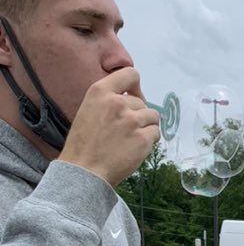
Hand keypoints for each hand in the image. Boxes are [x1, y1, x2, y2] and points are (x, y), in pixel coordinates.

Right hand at [59, 68, 159, 185]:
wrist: (84, 171)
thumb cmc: (84, 145)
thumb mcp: (88, 110)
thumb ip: (108, 100)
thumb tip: (133, 98)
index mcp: (99, 91)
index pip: (130, 74)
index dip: (136, 86)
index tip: (134, 96)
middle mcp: (117, 102)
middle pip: (142, 102)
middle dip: (138, 115)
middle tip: (126, 131)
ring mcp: (131, 120)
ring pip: (153, 116)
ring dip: (146, 127)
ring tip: (131, 139)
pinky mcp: (142, 138)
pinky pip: (156, 133)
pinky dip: (150, 140)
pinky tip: (136, 148)